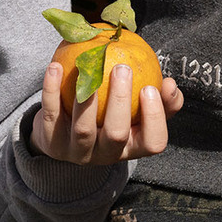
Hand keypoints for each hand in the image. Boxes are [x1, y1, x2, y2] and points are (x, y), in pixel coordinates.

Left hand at [29, 62, 182, 163]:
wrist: (64, 133)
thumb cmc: (109, 115)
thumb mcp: (137, 111)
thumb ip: (159, 98)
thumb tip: (170, 84)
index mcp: (132, 147)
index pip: (153, 143)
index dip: (154, 118)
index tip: (149, 88)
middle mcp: (106, 154)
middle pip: (116, 135)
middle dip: (120, 102)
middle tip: (122, 69)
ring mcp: (77, 151)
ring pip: (83, 129)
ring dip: (87, 98)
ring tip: (91, 68)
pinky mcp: (52, 142)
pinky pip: (51, 114)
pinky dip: (52, 90)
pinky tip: (56, 67)